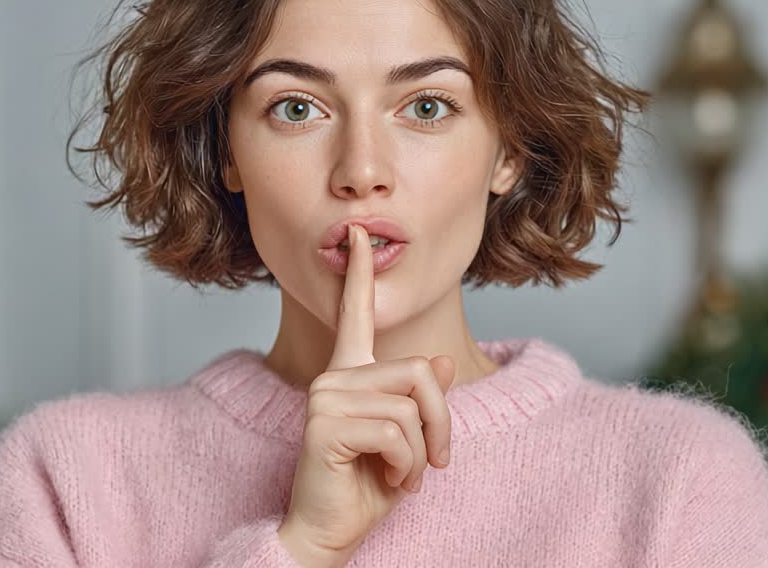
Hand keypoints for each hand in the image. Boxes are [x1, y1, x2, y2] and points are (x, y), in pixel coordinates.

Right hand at [278, 224, 455, 566]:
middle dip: (442, 423)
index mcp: (350, 374)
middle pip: (420, 371)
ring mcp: (325, 397)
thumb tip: (441, 363)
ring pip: (412, 406)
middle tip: (435, 463)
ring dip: (423, 454)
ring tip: (403, 477)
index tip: (361, 233)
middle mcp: (333, 377)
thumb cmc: (365, 489)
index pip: (355, 313)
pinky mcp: (325, 424)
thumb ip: (420, 402)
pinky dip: (407, 466)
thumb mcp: (408, 443)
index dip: (361, 273)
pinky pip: (396, 433)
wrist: (329, 534)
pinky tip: (388, 481)